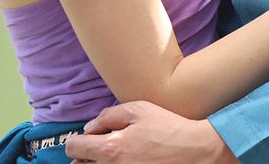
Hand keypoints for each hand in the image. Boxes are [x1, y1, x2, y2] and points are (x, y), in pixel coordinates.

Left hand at [66, 101, 239, 162]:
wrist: (195, 151)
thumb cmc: (168, 128)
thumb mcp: (139, 110)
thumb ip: (108, 116)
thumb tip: (89, 128)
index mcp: (110, 149)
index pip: (73, 148)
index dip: (78, 140)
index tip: (88, 138)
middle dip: (86, 155)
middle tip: (104, 147)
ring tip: (117, 155)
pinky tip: (127, 161)